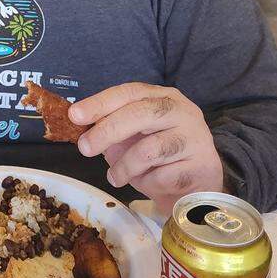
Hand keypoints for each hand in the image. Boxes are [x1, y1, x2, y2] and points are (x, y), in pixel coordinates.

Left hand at [70, 83, 222, 214]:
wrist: (198, 184)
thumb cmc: (160, 156)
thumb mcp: (135, 137)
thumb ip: (113, 129)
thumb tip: (82, 131)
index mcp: (164, 97)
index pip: (130, 92)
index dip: (100, 102)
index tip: (74, 115)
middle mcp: (183, 111)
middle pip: (141, 114)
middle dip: (107, 131)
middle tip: (84, 148)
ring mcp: (195, 138)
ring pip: (149, 150)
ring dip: (124, 167)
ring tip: (114, 177)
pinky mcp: (202, 166)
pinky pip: (161, 177)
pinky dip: (146, 184)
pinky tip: (146, 183)